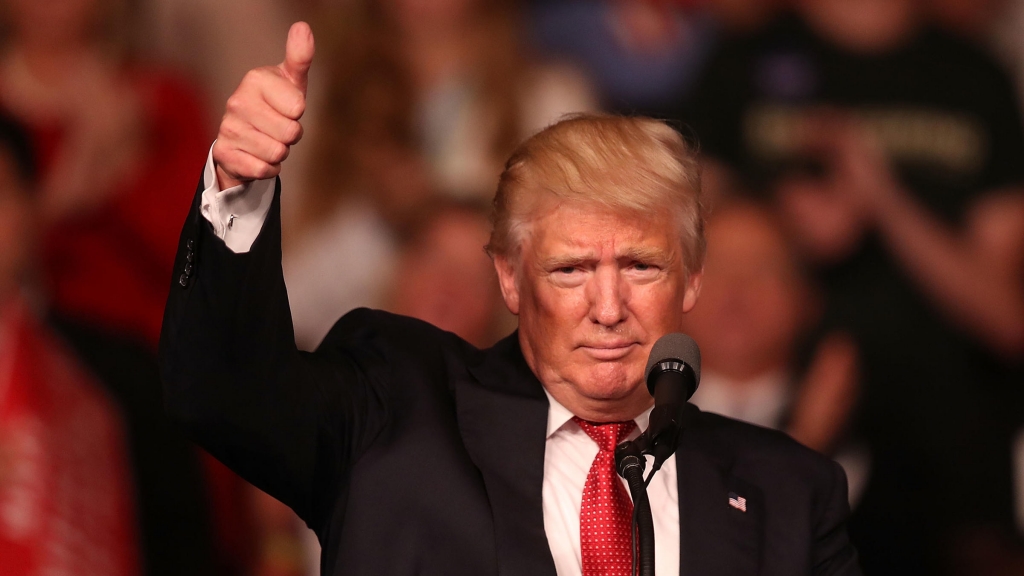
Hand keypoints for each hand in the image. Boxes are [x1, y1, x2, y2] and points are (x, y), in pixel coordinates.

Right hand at [213, 22, 313, 189]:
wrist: (245, 138)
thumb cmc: (276, 105)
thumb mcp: (291, 81)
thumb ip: (299, 57)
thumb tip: (303, 26)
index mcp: (255, 79)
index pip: (298, 109)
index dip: (298, 114)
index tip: (287, 109)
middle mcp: (236, 101)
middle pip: (290, 134)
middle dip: (291, 136)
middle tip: (278, 128)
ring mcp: (228, 128)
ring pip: (277, 154)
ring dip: (280, 153)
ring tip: (267, 140)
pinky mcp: (223, 154)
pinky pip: (262, 170)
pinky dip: (267, 169)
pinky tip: (258, 157)